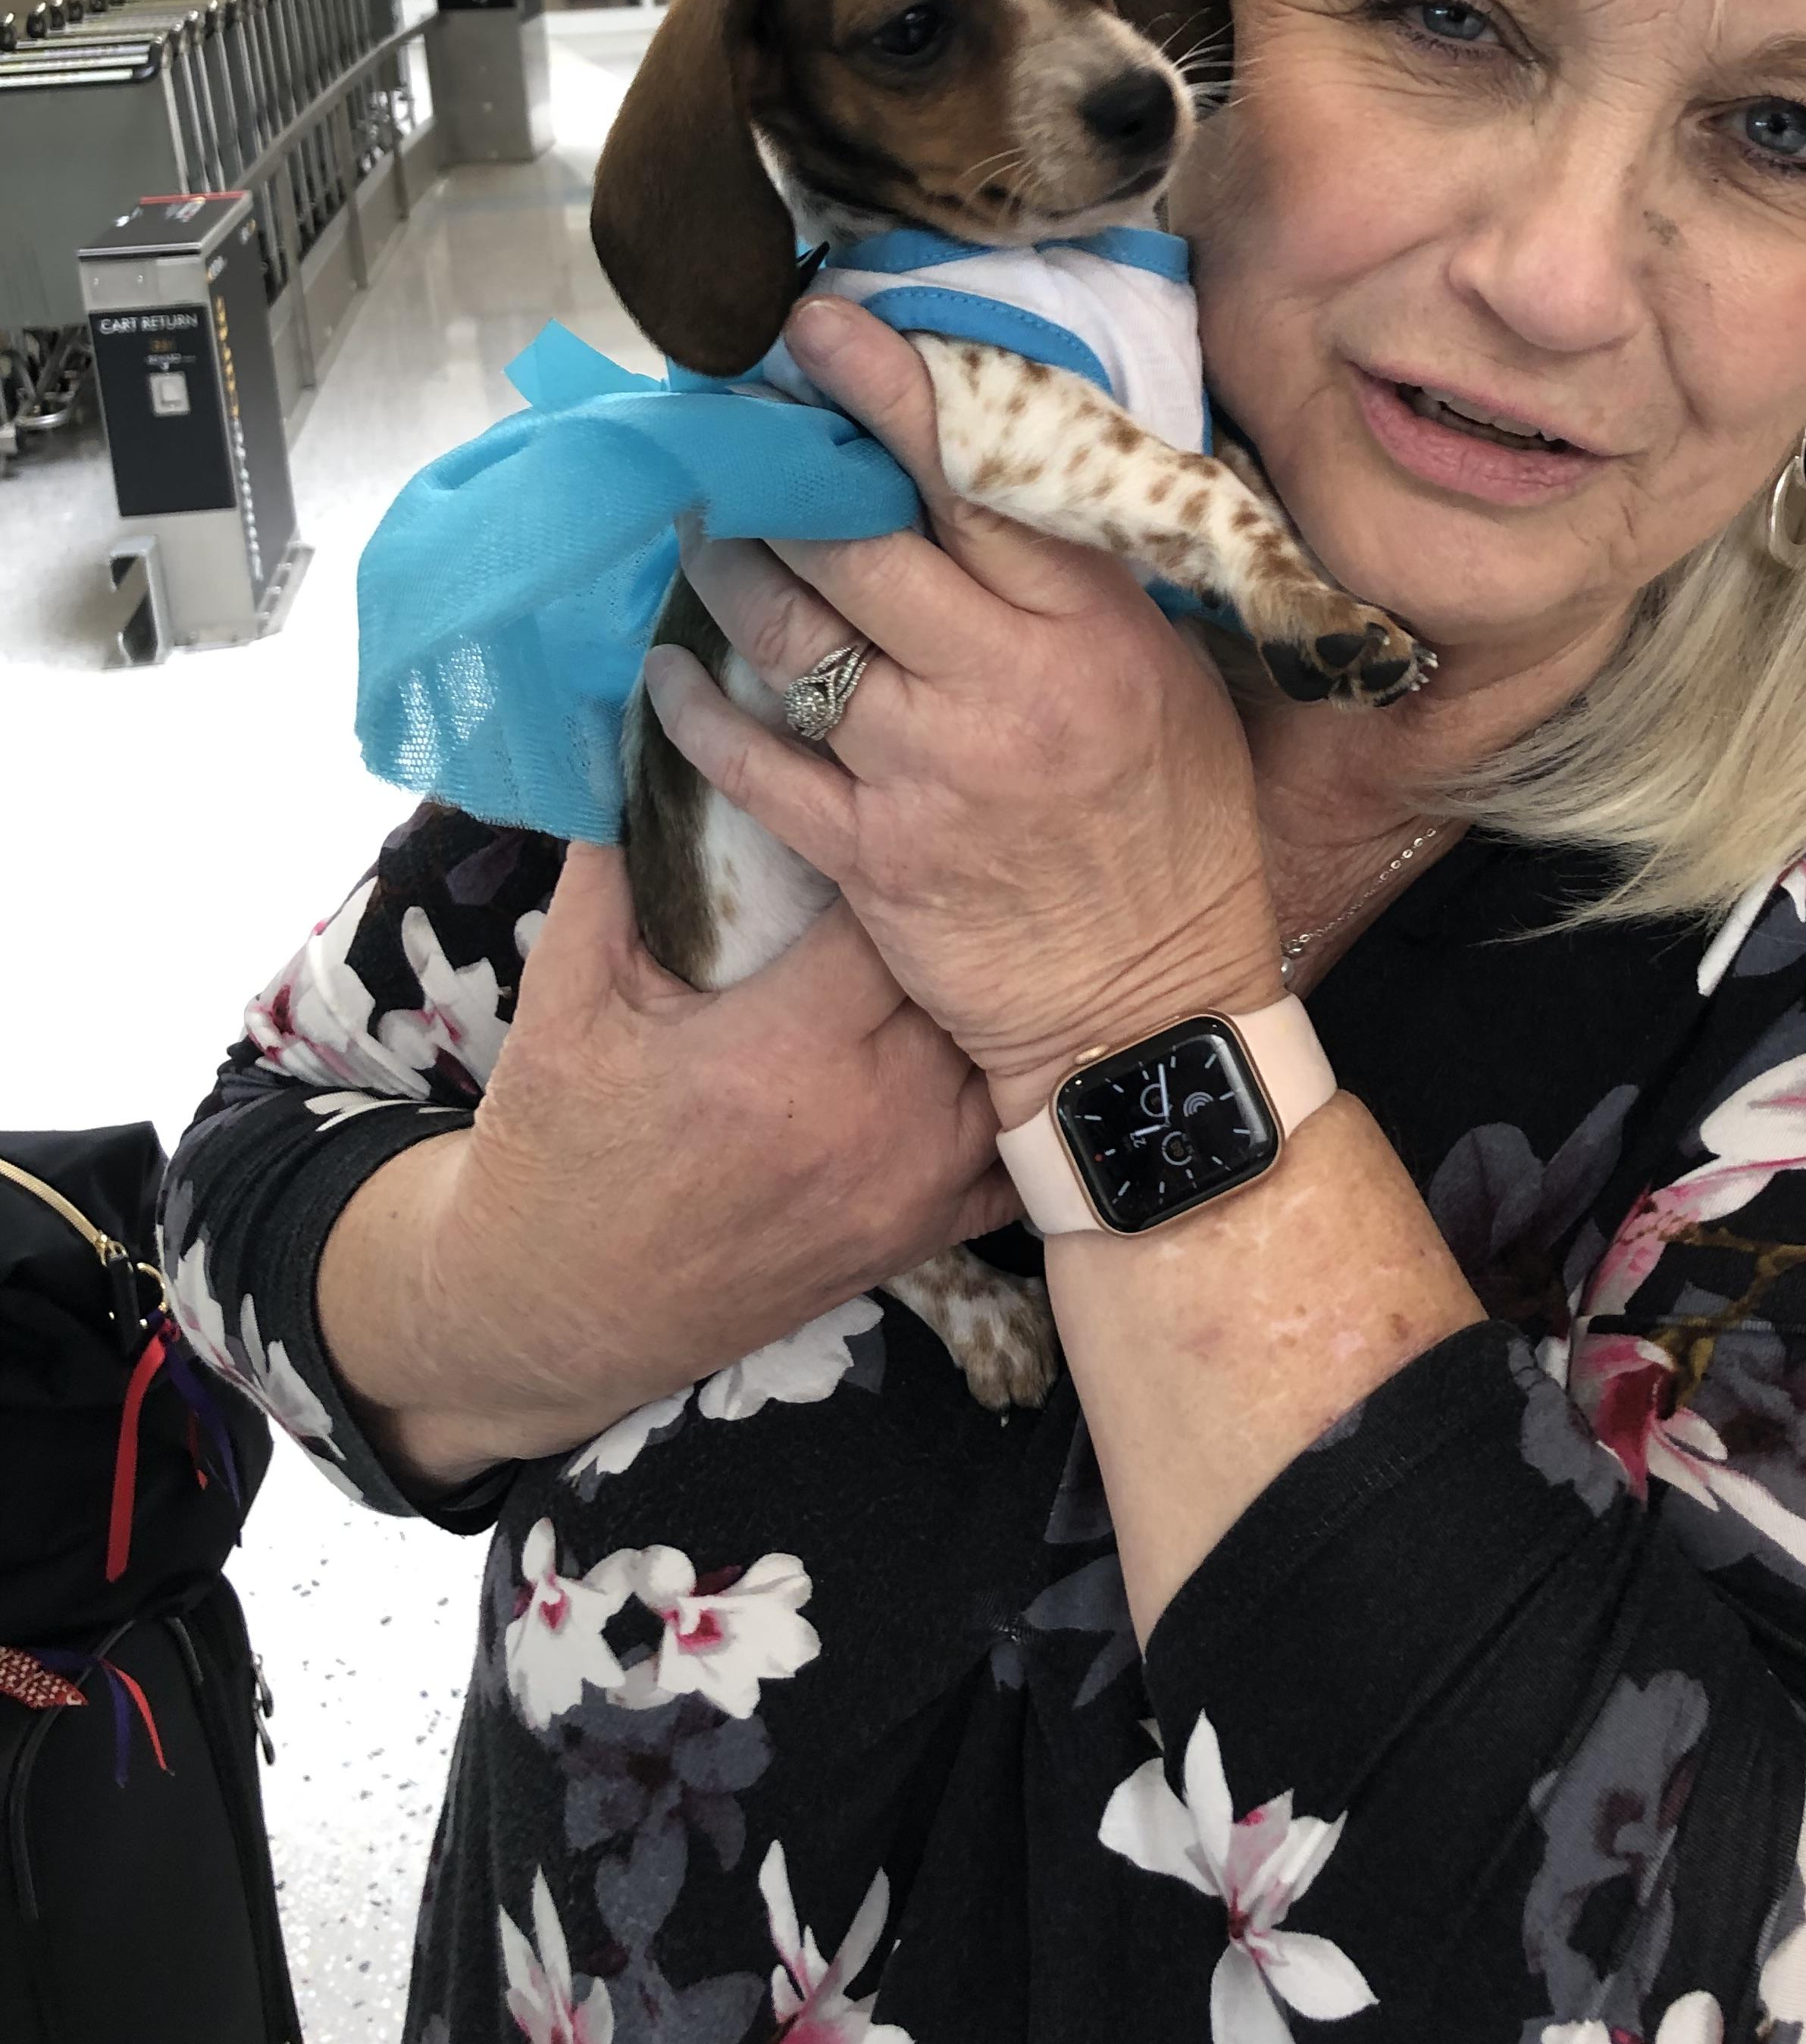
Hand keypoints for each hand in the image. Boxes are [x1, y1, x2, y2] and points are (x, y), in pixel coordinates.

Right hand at [317, 838, 1014, 1475]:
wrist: (557, 1310)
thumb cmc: (556, 1144)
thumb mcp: (565, 995)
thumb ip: (614, 867)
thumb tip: (647, 733)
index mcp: (778, 1054)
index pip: (890, 913)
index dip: (896, 848)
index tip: (884, 803)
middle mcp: (867, 1123)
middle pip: (962, 978)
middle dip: (953, 912)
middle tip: (943, 850)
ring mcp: (905, 1189)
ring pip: (1001, 1056)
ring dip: (987, 996)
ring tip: (972, 935)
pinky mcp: (918, 1237)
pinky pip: (1011, 1156)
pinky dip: (1009, 1096)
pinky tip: (993, 1040)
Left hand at [642, 296, 1286, 1125]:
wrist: (1151, 1011)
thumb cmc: (1176, 836)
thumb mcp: (1167, 683)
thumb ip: (1084, 590)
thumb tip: (993, 483)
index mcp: (1089, 632)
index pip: (975, 483)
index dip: (888, 394)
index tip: (815, 327)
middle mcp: (1002, 688)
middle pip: (860, 547)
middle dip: (781, 473)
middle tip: (730, 423)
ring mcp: (926, 773)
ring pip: (794, 641)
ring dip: (731, 570)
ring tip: (698, 523)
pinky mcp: (871, 857)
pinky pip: (756, 764)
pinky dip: (701, 710)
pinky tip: (670, 667)